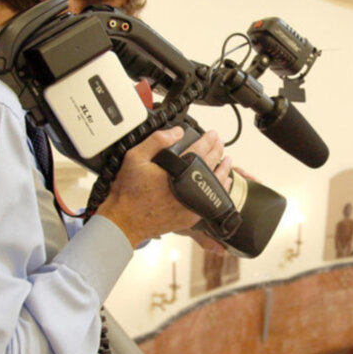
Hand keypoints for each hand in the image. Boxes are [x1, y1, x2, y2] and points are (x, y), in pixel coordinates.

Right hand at [97, 127, 230, 245]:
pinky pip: (212, 200)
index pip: (199, 151)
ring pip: (216, 184)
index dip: (208, 140)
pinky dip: (220, 189)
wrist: (125, 222)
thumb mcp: (135, 158)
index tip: (213, 134)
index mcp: (177, 172)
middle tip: (220, 143)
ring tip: (227, 160)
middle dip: (218, 151)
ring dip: (223, 169)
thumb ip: (157, 141)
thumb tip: (177, 132)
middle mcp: (189, 189)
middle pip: (211, 165)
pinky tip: (223, 183)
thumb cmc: (129, 193)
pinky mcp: (192, 216)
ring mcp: (193, 204)